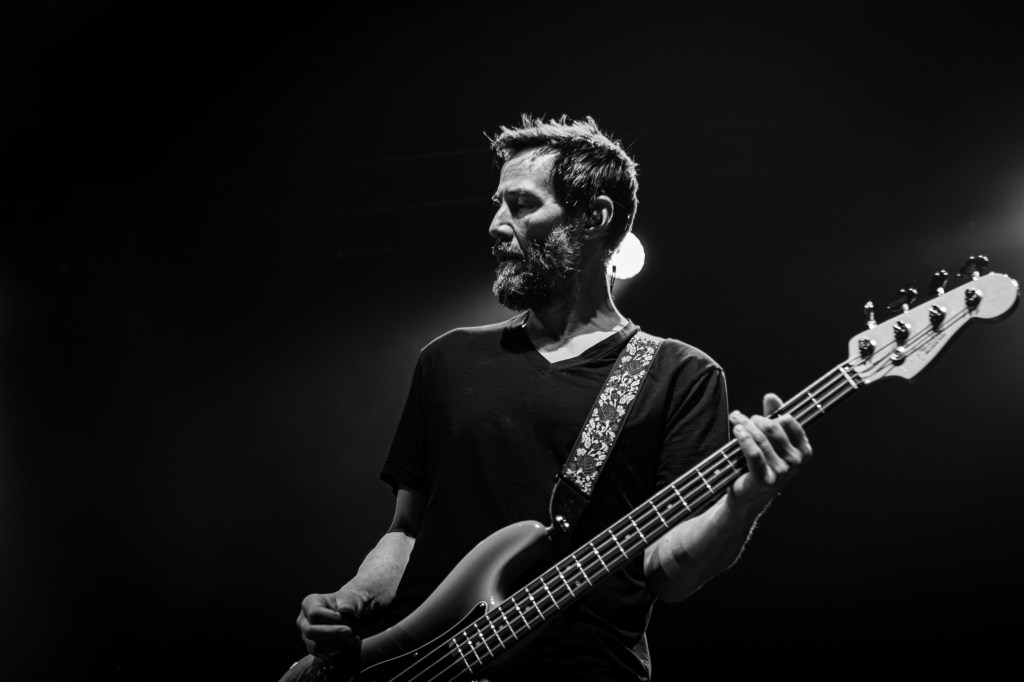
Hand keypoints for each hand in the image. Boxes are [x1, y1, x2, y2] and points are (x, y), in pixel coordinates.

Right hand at [296, 588, 362, 658]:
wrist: (349, 614)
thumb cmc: (347, 603)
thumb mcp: (349, 599)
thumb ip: (347, 604)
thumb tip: (345, 611)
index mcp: (310, 603)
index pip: (314, 613)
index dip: (328, 617)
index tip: (342, 617)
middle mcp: (304, 621)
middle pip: (311, 632)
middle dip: (332, 633)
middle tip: (349, 631)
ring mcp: (307, 637)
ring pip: (316, 647)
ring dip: (337, 645)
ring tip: (354, 639)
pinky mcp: (314, 649)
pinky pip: (324, 656)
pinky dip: (340, 652)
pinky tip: (352, 645)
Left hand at [728, 392, 812, 511]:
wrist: (748, 496)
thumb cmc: (760, 464)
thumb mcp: (770, 440)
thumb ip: (772, 417)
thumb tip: (771, 396)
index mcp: (803, 451)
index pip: (789, 421)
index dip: (772, 415)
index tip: (759, 416)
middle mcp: (795, 462)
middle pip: (772, 427)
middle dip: (754, 419)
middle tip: (741, 419)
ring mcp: (781, 472)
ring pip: (760, 438)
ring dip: (744, 425)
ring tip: (735, 420)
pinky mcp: (764, 479)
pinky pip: (754, 453)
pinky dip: (744, 438)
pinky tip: (737, 430)